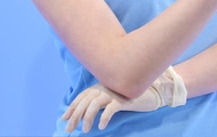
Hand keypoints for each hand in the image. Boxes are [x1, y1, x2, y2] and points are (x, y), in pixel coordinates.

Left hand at [62, 66, 186, 131]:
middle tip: (69, 129)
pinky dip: (104, 117)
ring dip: (88, 118)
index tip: (65, 118)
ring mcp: (115, 93)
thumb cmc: (130, 97)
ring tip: (86, 130)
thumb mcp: (113, 98)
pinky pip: (111, 108)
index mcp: (101, 86)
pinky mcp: (124, 99)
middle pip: (85, 101)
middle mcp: (105, 88)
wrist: (152, 93)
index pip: (82, 96)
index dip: (72, 107)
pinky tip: (101, 126)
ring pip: (94, 104)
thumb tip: (85, 113)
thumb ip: (101, 100)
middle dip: (75, 116)